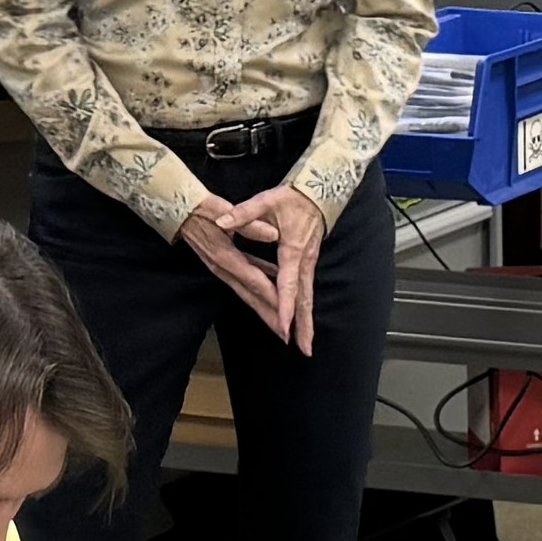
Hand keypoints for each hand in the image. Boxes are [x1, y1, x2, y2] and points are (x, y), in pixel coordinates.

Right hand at [178, 197, 285, 324]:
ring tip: (281, 324)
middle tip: (285, 335)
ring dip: (264, 309)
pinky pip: (244, 281)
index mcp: (225, 256)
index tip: (286, 313)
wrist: (178, 209)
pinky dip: (260, 289)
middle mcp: (223, 268)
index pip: (253, 281)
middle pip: (250, 296)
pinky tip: (275, 292)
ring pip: (247, 293)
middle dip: (268, 316)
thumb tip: (275, 233)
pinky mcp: (222, 264)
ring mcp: (222, 268)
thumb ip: (250, 225)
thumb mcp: (223, 210)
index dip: (271, 297)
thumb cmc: (201, 208)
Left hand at [236, 184, 326, 353]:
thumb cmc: (293, 197)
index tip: (284, 324)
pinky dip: (302, 309)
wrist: (319, 192)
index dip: (285, 304)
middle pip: (304, 299)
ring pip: (306, 298)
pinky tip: (297, 321)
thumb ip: (245, 213)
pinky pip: (304, 291)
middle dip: (303, 325)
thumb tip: (222, 222)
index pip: (287, 281)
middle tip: (304, 349)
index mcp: (292, 249)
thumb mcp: (267, 201)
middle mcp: (303, 261)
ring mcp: (308, 264)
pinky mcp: (307, 264)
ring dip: (305, 322)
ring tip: (304, 344)